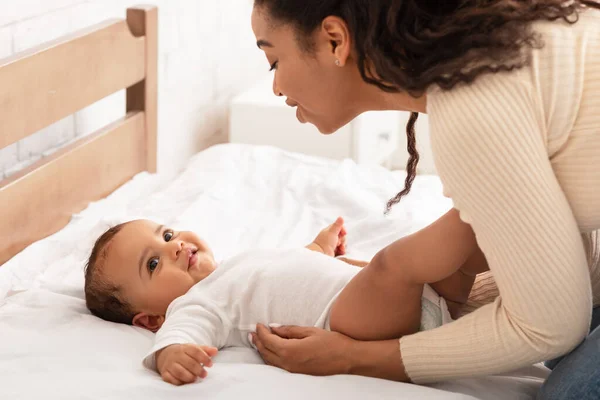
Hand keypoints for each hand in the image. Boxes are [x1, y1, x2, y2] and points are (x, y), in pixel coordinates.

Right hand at [155, 344, 217, 385]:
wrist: (166, 354)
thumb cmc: (185, 353)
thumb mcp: (194, 348)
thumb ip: (206, 350)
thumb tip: (215, 351)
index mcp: (185, 348)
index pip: (195, 351)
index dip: (204, 358)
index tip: (210, 364)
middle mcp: (176, 355)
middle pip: (189, 363)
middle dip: (198, 370)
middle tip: (204, 374)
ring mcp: (169, 364)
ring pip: (179, 372)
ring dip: (189, 377)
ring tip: (195, 378)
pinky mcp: (164, 373)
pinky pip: (170, 379)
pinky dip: (178, 382)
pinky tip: (184, 382)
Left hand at [251, 324, 409, 381]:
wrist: (348, 359)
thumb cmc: (332, 342)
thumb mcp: (310, 331)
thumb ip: (289, 330)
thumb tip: (273, 327)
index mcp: (290, 350)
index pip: (268, 341)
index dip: (262, 332)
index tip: (259, 324)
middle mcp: (288, 363)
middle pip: (266, 352)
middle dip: (258, 341)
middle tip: (253, 332)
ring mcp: (292, 370)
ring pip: (270, 361)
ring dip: (262, 350)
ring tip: (257, 341)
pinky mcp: (297, 374)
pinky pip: (277, 366)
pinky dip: (270, 357)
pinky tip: (271, 351)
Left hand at [312, 217, 346, 256]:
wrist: (320, 254)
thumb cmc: (325, 242)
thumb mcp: (332, 232)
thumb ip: (337, 225)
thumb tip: (341, 217)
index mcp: (329, 231)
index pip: (339, 227)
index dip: (343, 230)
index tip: (344, 233)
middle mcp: (330, 237)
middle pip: (342, 236)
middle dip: (342, 239)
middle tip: (338, 242)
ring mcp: (332, 244)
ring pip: (342, 243)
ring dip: (343, 245)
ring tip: (340, 248)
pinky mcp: (334, 251)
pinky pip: (341, 249)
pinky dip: (342, 250)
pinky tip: (340, 251)